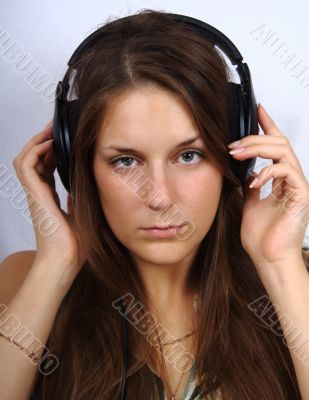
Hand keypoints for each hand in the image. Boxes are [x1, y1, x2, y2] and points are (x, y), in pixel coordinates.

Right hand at [13, 122, 84, 275]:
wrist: (66, 260)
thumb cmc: (74, 243)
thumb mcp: (82, 213)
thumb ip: (79, 198)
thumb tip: (85, 184)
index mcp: (49, 196)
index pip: (46, 166)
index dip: (52, 150)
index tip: (63, 138)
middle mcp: (40, 192)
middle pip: (35, 158)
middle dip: (43, 140)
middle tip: (55, 127)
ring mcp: (34, 193)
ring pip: (25, 158)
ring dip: (36, 142)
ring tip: (50, 130)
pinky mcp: (34, 195)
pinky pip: (26, 166)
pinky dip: (35, 152)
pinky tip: (49, 144)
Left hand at [228, 104, 308, 274]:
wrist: (268, 259)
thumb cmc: (262, 237)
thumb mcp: (250, 204)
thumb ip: (250, 185)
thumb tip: (243, 171)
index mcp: (281, 181)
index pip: (276, 146)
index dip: (268, 126)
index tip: (258, 110)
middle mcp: (292, 180)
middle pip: (279, 144)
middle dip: (254, 139)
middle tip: (233, 143)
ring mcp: (298, 187)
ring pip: (283, 152)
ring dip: (258, 149)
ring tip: (237, 153)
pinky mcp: (302, 195)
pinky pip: (287, 172)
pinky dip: (268, 171)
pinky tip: (254, 180)